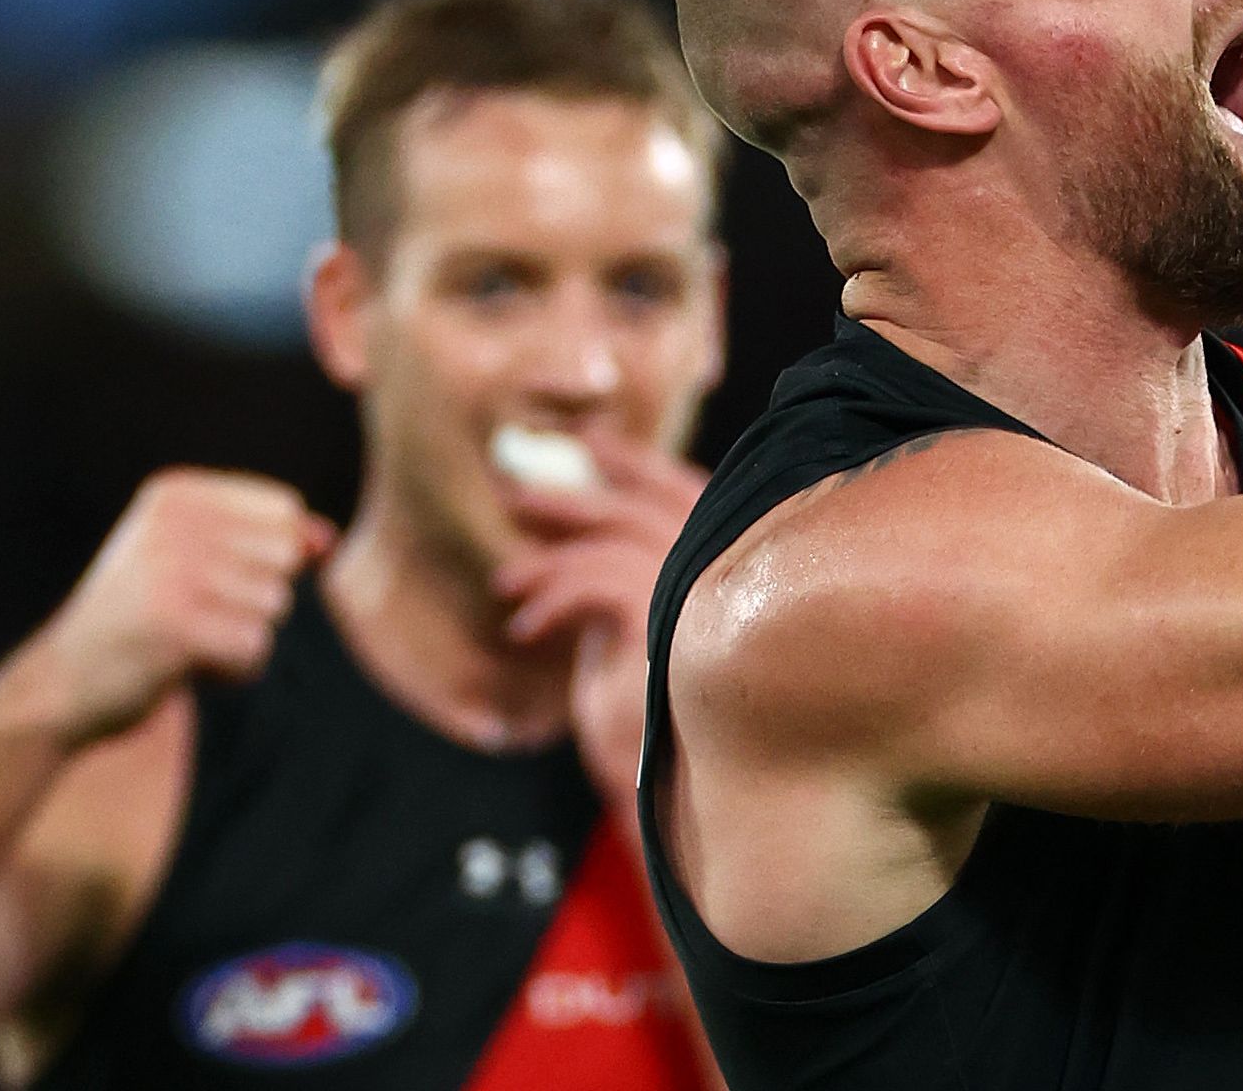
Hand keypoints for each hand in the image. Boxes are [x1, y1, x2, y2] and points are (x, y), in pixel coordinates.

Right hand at [21, 468, 334, 745]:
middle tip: (194, 614)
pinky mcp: (175, 626)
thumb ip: (267, 541)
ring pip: (275, 606)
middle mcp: (171, 522)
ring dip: (242, 637)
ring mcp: (171, 572)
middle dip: (257, 599)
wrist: (62, 684)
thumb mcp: (197, 561)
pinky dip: (232, 671)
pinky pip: (256, 648)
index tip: (205, 579)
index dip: (266, 559)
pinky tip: (184, 667)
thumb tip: (328, 539)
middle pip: (287, 557)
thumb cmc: (142, 619)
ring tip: (185, 639)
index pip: (284, 510)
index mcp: (175, 493)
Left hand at [496, 440, 705, 809]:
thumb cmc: (670, 727)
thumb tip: (583, 537)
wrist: (688, 801)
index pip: (685, 492)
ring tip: (506, 582)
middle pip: (645, 505)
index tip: (590, 442)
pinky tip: (525, 629)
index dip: (636, 464)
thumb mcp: (648, 637)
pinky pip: (593, 583)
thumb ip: (636, 583)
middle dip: (576, 494)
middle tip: (514, 490)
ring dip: (549, 557)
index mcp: (736, 565)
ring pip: (614, 538)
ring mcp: (704, 590)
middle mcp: (732, 568)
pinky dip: (551, 599)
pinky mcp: (665, 622)